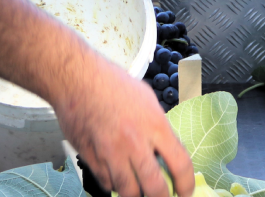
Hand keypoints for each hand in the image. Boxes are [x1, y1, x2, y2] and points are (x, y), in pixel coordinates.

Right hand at [53, 54, 193, 196]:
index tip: (186, 192)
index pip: (180, 164)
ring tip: (140, 191)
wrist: (77, 79)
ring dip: (136, 195)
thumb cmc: (112, 84)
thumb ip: (158, 127)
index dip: (187, 185)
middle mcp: (134, 142)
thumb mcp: (147, 99)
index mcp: (154, 125)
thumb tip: (166, 148)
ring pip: (128, 192)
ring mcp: (111, 153)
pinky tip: (118, 178)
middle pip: (154, 188)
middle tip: (162, 196)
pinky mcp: (91, 158)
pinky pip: (106, 183)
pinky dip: (114, 185)